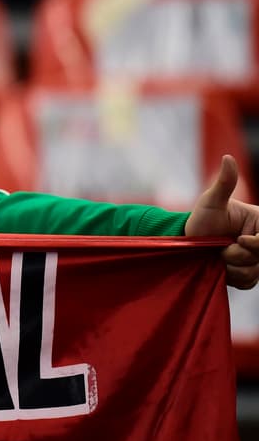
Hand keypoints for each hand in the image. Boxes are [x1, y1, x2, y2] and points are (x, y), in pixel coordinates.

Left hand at [184, 155, 258, 288]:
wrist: (188, 241)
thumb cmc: (200, 218)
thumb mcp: (211, 201)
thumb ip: (224, 183)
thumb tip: (228, 158)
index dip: (255, 244)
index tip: (238, 239)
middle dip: (237, 255)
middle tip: (220, 247)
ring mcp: (257, 258)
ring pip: (254, 272)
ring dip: (232, 267)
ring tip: (217, 254)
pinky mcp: (249, 273)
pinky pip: (248, 282)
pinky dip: (233, 277)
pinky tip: (221, 266)